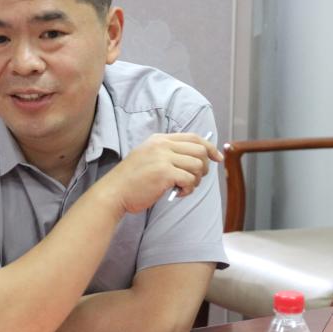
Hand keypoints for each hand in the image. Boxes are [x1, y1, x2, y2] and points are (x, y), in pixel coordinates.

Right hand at [100, 133, 222, 213]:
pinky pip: (189, 180)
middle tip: (195, 180)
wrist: (114, 192)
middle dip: (204, 167)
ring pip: (197, 165)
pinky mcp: (164, 173)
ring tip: (183, 188)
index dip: (210, 147)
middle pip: (200, 150)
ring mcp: (163, 158)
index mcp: (159, 139)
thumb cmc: (132, 180)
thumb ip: (169, 154)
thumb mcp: (149, 157)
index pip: (193, 137)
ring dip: (196, 180)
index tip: (217, 157)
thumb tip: (198, 159)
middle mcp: (162, 145)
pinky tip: (177, 193)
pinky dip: (188, 189)